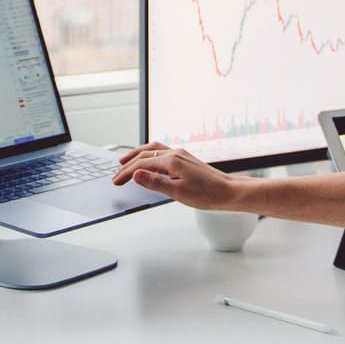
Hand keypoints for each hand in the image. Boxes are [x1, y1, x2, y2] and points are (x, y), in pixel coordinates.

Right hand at [111, 143, 242, 210]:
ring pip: (153, 149)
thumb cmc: (207, 194)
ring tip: (126, 161)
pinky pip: (162, 152)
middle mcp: (175, 154)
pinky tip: (150, 161)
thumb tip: (136, 174)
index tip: (116, 181)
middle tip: (116, 174)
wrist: (228, 191)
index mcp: (171, 161)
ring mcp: (181, 155)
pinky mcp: (185, 159)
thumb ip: (154, 182)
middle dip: (128, 163)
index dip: (126, 173)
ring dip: (137, 154)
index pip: (141, 165)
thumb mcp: (177, 192)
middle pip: (145, 154)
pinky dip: (149, 154)